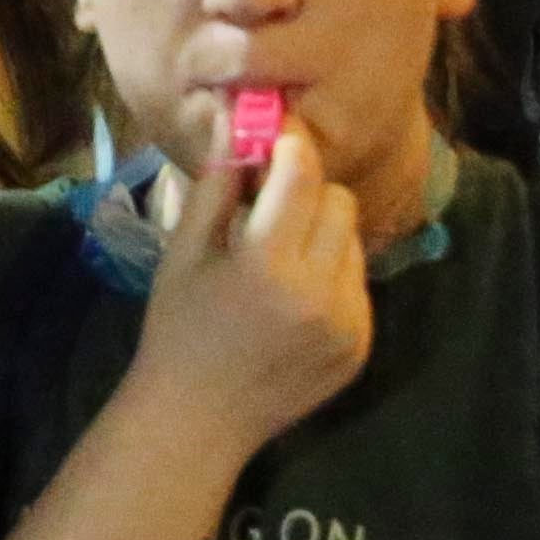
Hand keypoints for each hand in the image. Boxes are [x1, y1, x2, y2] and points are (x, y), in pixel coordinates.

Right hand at [125, 125, 371, 451]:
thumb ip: (215, 184)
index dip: (291, 146)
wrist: (198, 420)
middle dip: (307, 192)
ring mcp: (347, 323)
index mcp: (266, 264)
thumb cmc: (178, 329)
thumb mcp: (183, 252)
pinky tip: (294, 299)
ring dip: (322, 234)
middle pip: (338, 201)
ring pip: (353, 241)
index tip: (274, 140)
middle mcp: (318, 293)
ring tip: (281, 258)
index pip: (304, 174)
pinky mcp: (361, 345)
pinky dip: (331, 276)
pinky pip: (357, 283)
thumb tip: (233, 119)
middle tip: (270, 208)